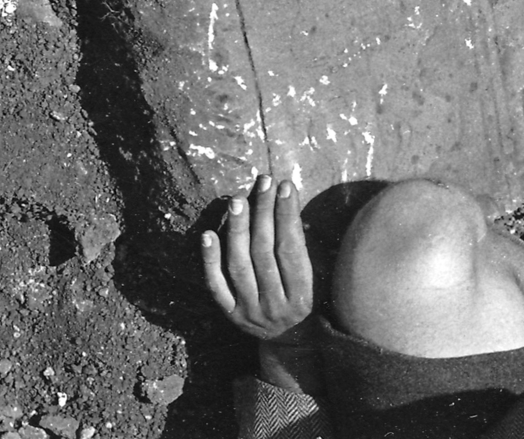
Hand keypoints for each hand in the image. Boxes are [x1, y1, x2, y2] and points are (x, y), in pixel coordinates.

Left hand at [202, 175, 314, 342]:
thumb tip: (287, 204)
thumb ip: (302, 247)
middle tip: (262, 183)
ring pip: (239, 265)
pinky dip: (211, 260)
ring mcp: (249, 311)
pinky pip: (216, 285)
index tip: (285, 186)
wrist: (288, 340)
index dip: (288, 215)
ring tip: (237, 200)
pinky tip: (208, 234)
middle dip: (264, 213)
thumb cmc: (305, 298)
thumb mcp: (315, 277)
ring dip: (237, 229)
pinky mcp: (229, 313)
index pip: (291, 248)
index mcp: (301, 294)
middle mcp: (274, 304)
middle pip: (264, 252)